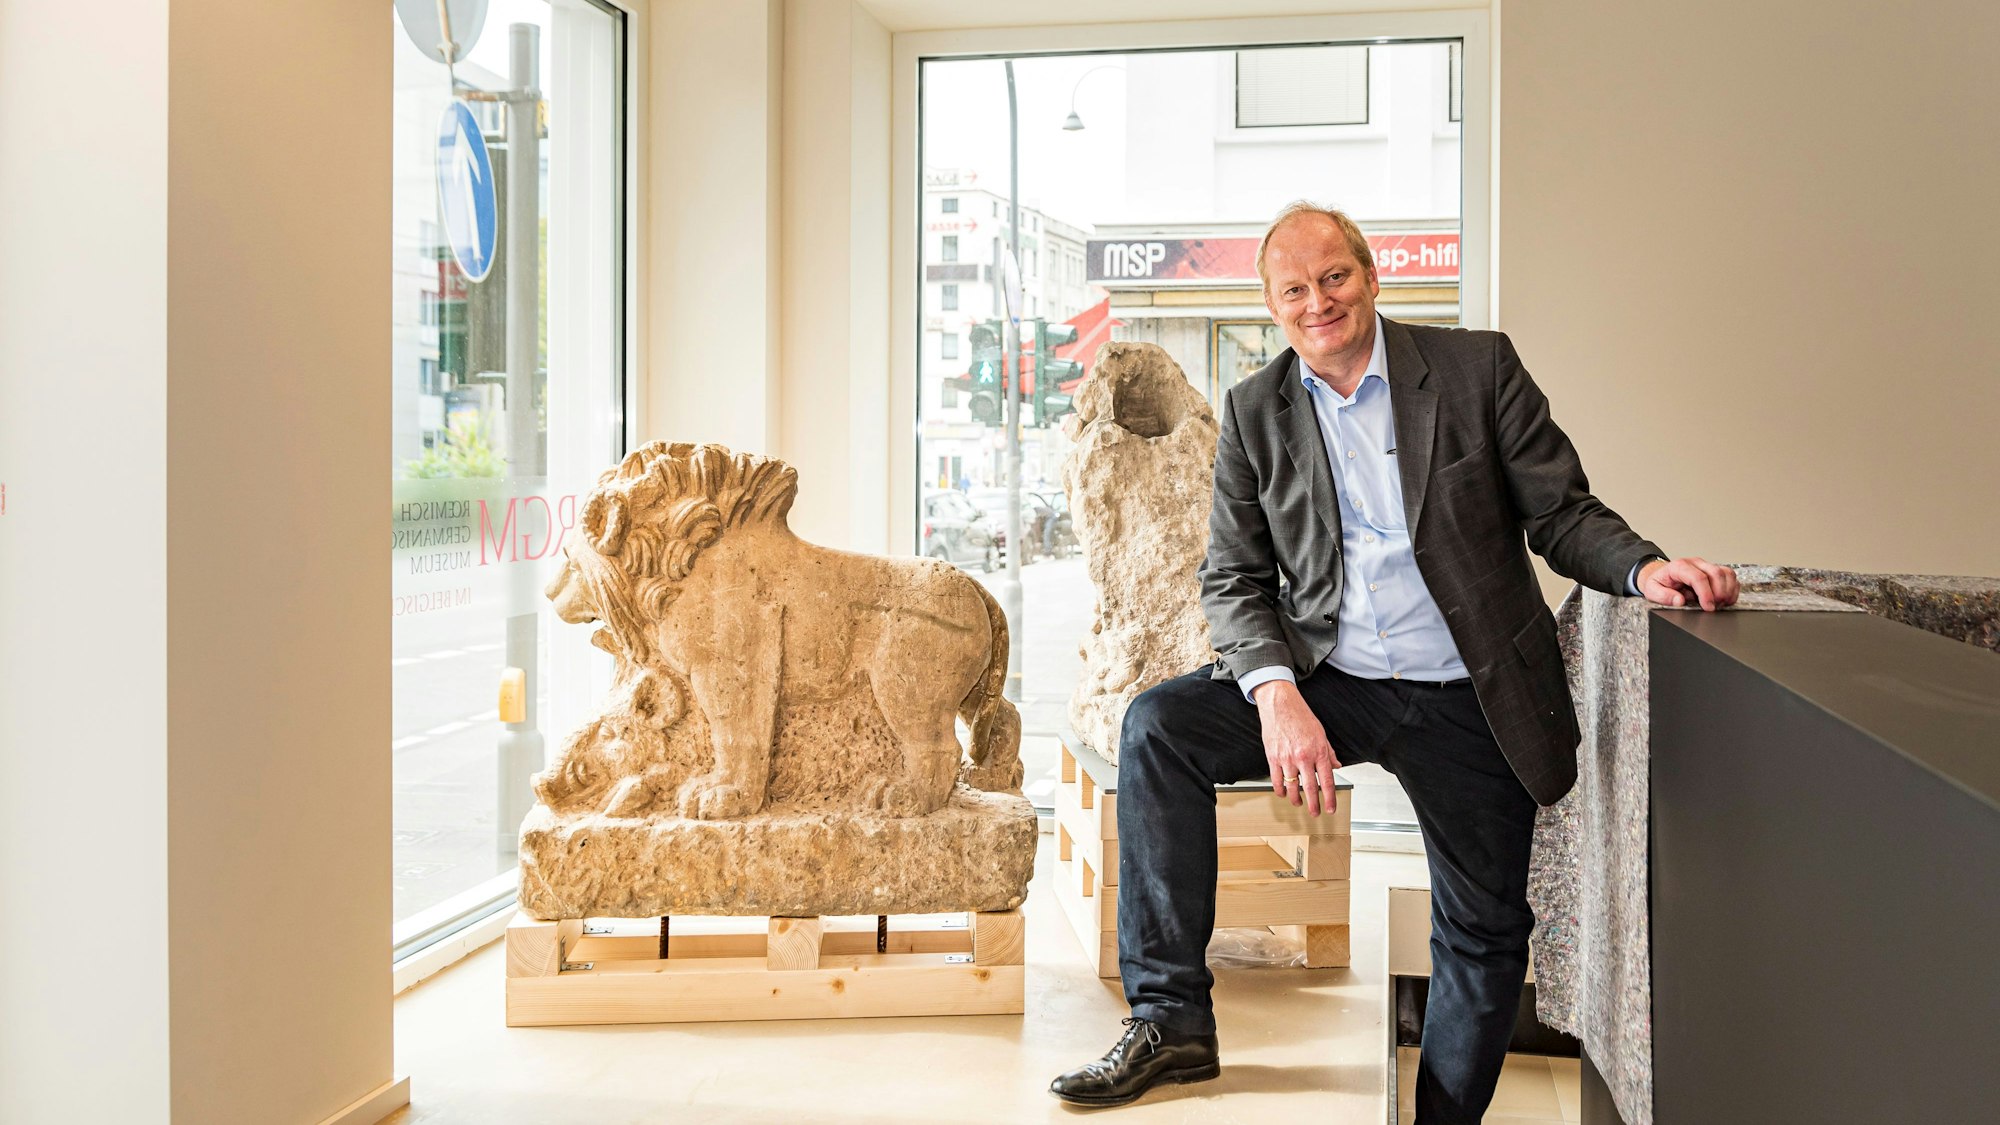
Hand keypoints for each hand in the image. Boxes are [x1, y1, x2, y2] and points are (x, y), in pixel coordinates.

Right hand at [1250, 679, 1341, 816]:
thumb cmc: (1300, 716)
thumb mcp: (1321, 733)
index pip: (1327, 781)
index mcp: (1319, 751)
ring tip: (1299, 803)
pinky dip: (1280, 790)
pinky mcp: (1273, 757)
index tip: (1331, 808)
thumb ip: (1329, 752)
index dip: (1330, 798)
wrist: (1280, 704)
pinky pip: (1276, 779)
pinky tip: (1283, 793)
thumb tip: (1336, 765)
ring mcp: (1287, 758)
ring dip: (1296, 799)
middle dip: (1314, 805)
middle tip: (1315, 813)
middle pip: (1311, 788)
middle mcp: (1304, 757)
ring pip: (1292, 787)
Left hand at [1638, 556, 1739, 610]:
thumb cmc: (1659, 582)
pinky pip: (1730, 576)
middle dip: (1719, 592)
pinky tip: (1726, 599)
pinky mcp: (1713, 570)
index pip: (1698, 577)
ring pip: (1726, 572)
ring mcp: (1706, 566)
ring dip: (1728, 590)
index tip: (1708, 607)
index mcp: (1679, 566)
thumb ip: (1664, 596)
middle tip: (1715, 607)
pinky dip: (1732, 588)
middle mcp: (1695, 563)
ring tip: (1721, 603)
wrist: (1661, 575)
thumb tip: (1679, 600)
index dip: (1706, 593)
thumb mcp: (1652, 591)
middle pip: (1716, 573)